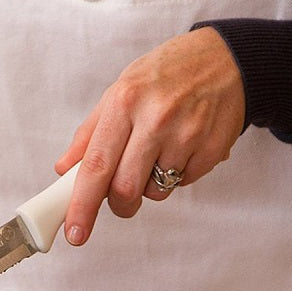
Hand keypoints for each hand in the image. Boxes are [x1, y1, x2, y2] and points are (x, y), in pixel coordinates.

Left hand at [55, 27, 244, 244]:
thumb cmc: (165, 75)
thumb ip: (89, 134)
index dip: (82, 205)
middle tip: (119, 198)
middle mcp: (156, 118)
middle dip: (118, 204)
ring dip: (149, 187)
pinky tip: (181, 148)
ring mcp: (188, 134)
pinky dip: (176, 176)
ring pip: (155, 191)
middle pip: (125, 189)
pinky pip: (183, 184)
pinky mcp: (213, 149)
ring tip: (157, 154)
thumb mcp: (119, 91)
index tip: (75, 232)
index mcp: (124, 102)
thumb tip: (64, 170)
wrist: (226, 58)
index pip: (96, 166)